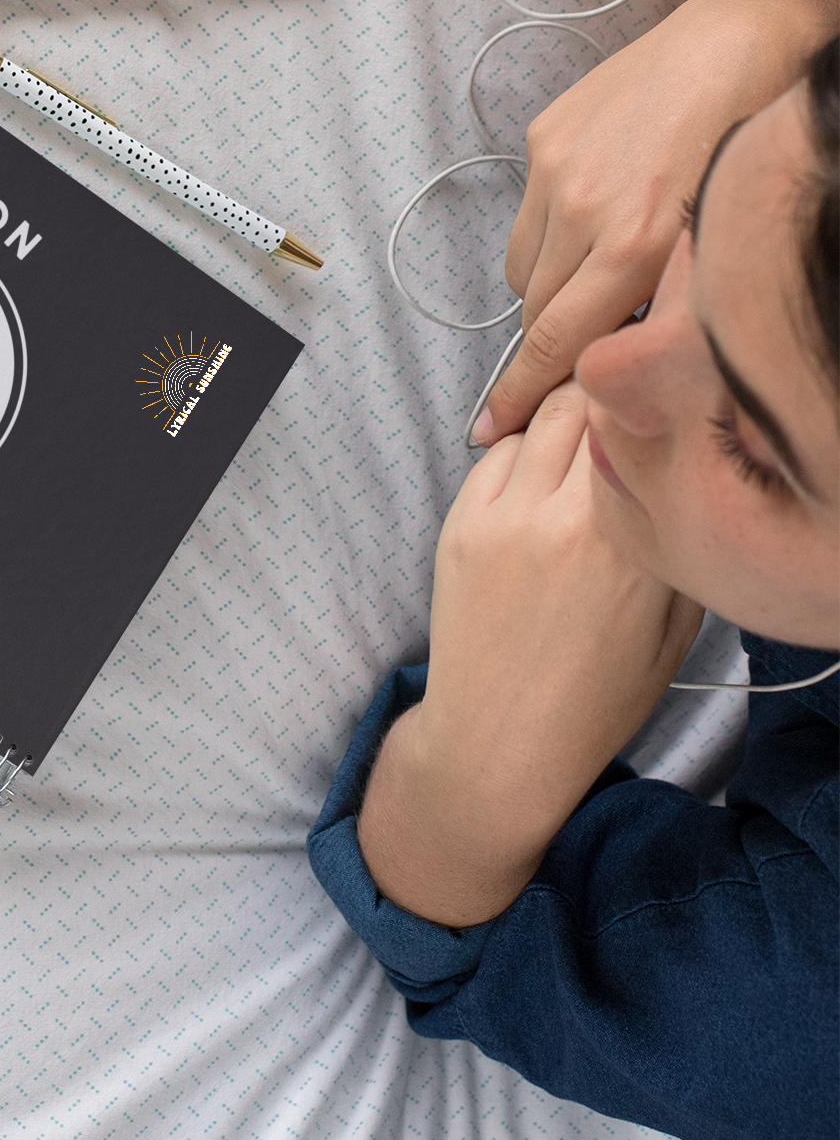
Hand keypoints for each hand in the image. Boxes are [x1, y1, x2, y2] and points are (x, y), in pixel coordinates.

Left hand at [360, 382, 702, 927]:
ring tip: (577, 460)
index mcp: (632, 540)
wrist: (501, 741)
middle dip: (604, 398)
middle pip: (583, 399)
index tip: (656, 408)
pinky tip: (535, 493)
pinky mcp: (459, 526)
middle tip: (617, 421)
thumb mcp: (676, 624)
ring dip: (560, 423)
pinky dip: (517, 457)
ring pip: (537, 420)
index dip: (648, 400)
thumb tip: (679, 464)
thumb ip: (679, 535)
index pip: (638, 417)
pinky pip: (494, 457)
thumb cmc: (598, 694)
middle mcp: (565, 518)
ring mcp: (503, 519)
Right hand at [477, 0, 839, 442]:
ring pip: (523, 269)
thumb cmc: (749, 146)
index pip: (557, 342)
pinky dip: (552, 234)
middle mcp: (585, 207)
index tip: (488, 428)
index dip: (520, 393)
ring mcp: (558, 169)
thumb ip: (658, 303)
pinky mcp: (544, 137)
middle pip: (536, 311)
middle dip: (549, 341)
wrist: (743, 39)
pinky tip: (596, 212)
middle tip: (568, 357)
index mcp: (635, 243)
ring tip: (595, 271)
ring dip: (548, 288)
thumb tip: (618, 355)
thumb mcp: (712, 245)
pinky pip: (527, 217)